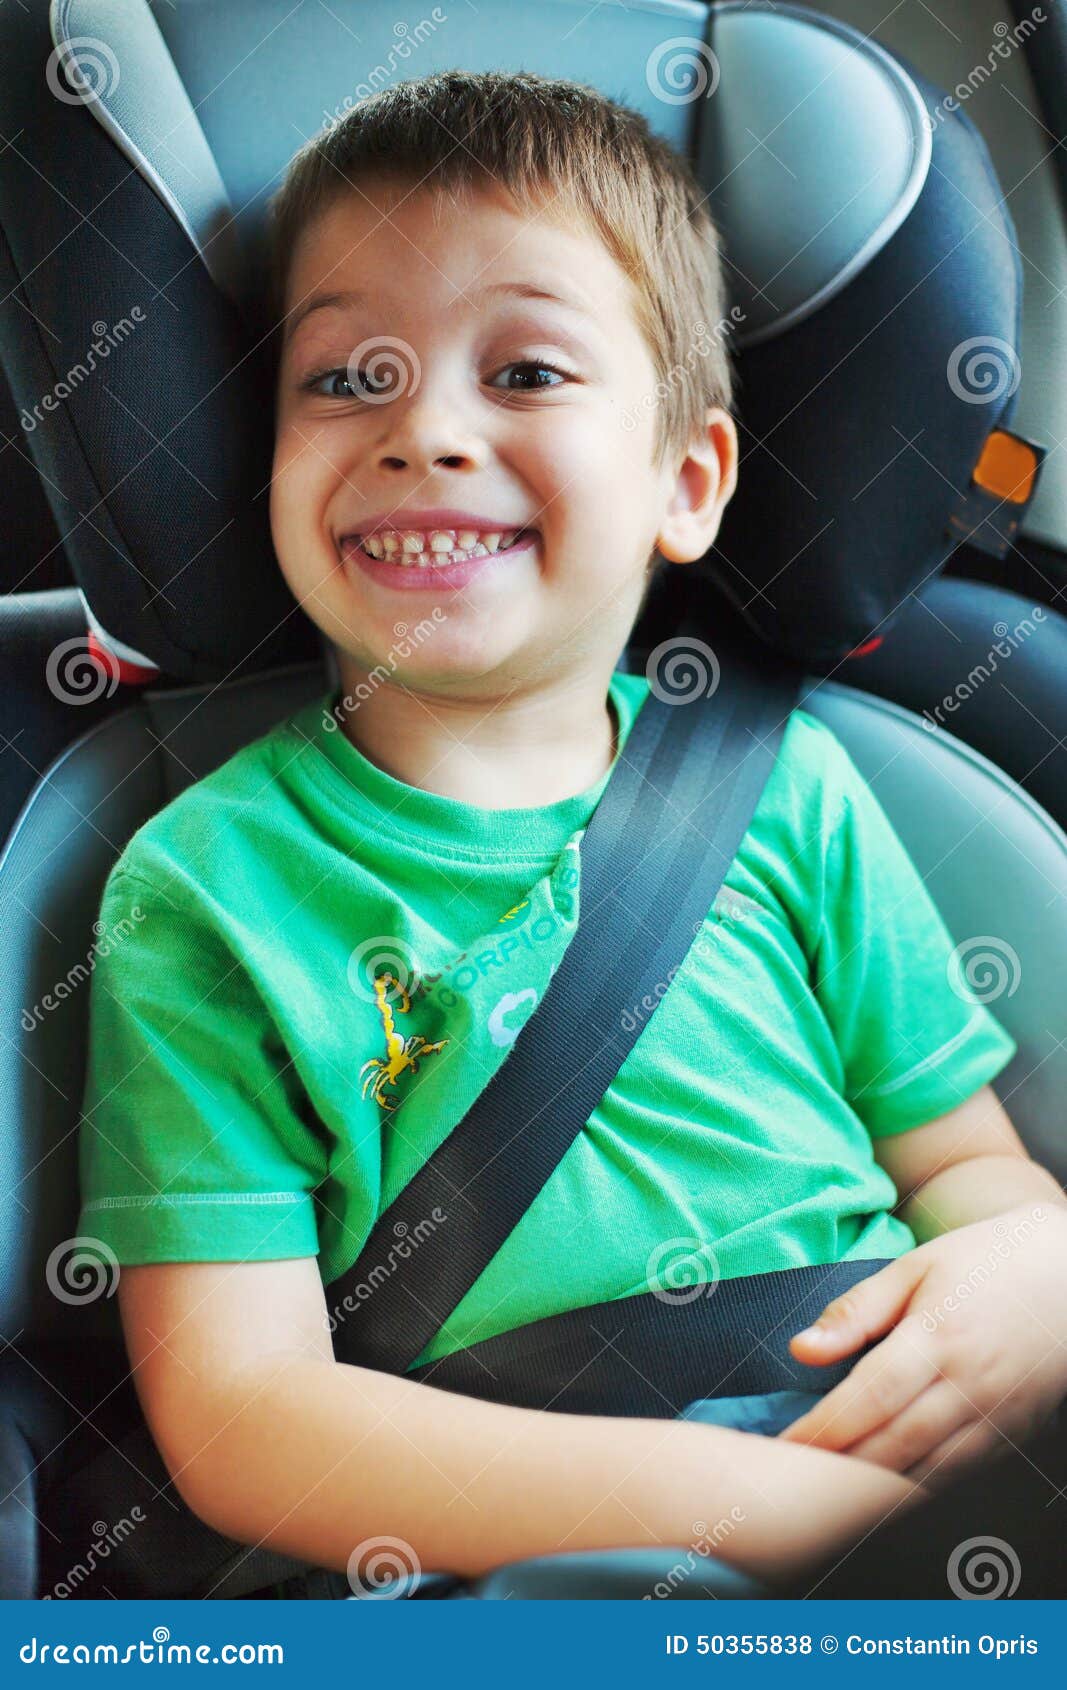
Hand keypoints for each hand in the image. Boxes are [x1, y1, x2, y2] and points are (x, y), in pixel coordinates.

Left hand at [778, 1203, 1066, 1485]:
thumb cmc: (983, 1261)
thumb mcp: (913, 1268)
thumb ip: (856, 1312)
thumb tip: (800, 1350)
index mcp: (939, 1336)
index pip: (871, 1397)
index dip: (825, 1429)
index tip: (784, 1446)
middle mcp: (971, 1384)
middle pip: (896, 1444)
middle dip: (840, 1469)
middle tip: (793, 1479)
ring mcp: (998, 1415)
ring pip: (928, 1471)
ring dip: (875, 1489)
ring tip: (827, 1494)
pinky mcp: (1014, 1434)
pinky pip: (959, 1474)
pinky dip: (918, 1488)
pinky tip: (883, 1491)